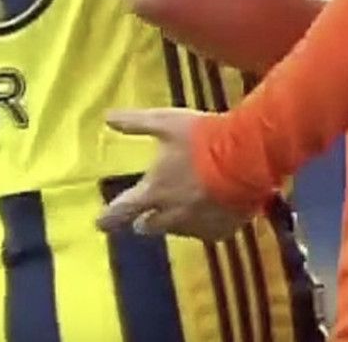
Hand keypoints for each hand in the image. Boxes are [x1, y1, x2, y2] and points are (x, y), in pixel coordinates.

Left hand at [96, 108, 247, 240]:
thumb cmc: (203, 138)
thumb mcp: (166, 122)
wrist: (248, 157)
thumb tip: (107, 117)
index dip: (107, 218)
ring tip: (183, 203)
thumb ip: (136, 122)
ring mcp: (197, 226)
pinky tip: (212, 207)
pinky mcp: (222, 230)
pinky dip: (205, 221)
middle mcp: (170, 216)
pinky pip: (206, 231)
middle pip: (147, 227)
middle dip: (144, 220)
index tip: (100, 222)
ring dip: (174, 218)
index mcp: (153, 191)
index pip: (120, 212)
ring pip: (176, 229)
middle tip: (146, 212)